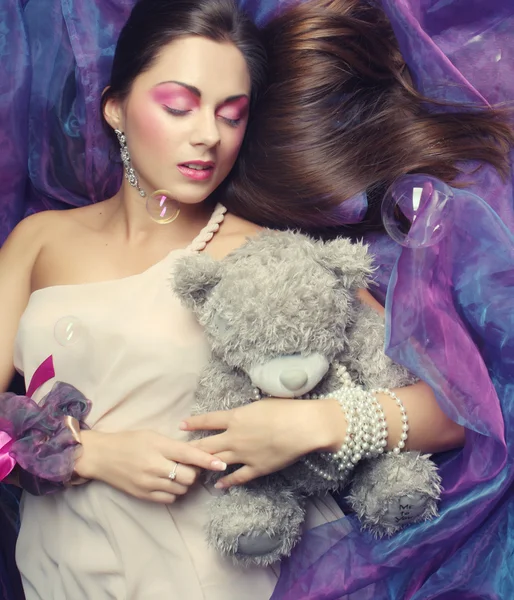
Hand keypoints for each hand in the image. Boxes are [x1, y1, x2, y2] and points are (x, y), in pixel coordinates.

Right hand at [75, 430, 226, 503]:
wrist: (101, 456)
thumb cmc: (129, 441)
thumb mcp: (153, 435)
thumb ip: (174, 445)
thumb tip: (197, 453)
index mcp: (158, 447)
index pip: (189, 454)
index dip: (207, 460)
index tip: (222, 464)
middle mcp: (155, 466)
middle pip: (188, 476)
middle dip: (194, 471)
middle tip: (189, 465)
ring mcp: (148, 483)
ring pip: (181, 489)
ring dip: (184, 482)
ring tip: (176, 472)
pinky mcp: (143, 495)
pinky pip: (169, 498)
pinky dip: (174, 491)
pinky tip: (167, 482)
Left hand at [181, 398, 344, 487]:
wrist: (302, 427)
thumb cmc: (285, 409)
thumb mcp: (260, 404)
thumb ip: (246, 411)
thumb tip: (241, 414)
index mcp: (236, 417)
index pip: (208, 420)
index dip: (194, 423)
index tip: (181, 425)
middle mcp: (234, 437)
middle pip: (207, 444)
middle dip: (192, 449)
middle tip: (180, 454)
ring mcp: (244, 454)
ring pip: (218, 461)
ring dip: (205, 465)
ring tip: (194, 470)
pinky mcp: (256, 468)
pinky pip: (237, 477)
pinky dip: (227, 482)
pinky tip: (218, 485)